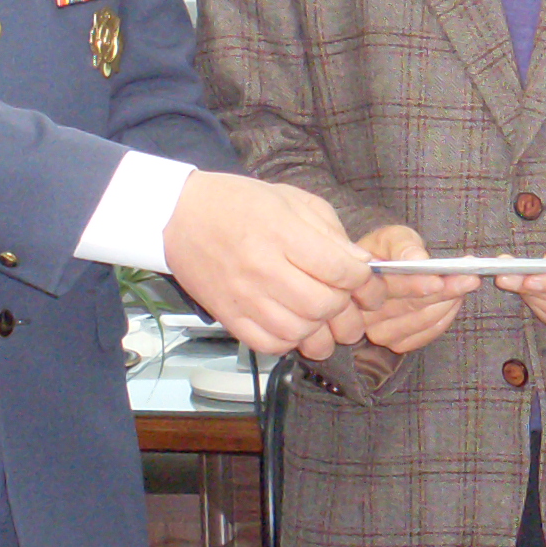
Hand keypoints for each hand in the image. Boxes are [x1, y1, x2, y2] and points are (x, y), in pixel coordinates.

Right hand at [163, 173, 375, 356]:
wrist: (181, 215)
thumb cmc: (239, 203)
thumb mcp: (293, 201)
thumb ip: (331, 233)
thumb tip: (361, 264)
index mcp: (282, 234)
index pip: (340, 270)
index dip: (364, 279)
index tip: (365, 278)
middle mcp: (262, 269)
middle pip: (323, 306)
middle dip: (344, 306)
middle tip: (344, 298)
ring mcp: (244, 297)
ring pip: (300, 332)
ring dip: (320, 329)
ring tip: (322, 316)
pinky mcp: (229, 317)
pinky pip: (270, 345)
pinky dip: (290, 342)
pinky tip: (293, 324)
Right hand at [354, 224, 474, 355]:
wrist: (384, 270)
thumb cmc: (386, 252)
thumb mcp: (392, 238)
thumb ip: (403, 245)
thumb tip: (418, 259)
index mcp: (358, 284)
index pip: (388, 287)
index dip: (415, 284)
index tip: (440, 279)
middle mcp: (363, 314)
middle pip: (410, 306)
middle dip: (444, 291)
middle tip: (469, 277)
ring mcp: (379, 332)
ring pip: (422, 321)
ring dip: (449, 302)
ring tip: (465, 282)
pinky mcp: (397, 344)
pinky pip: (428, 334)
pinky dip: (446, 316)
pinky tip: (454, 300)